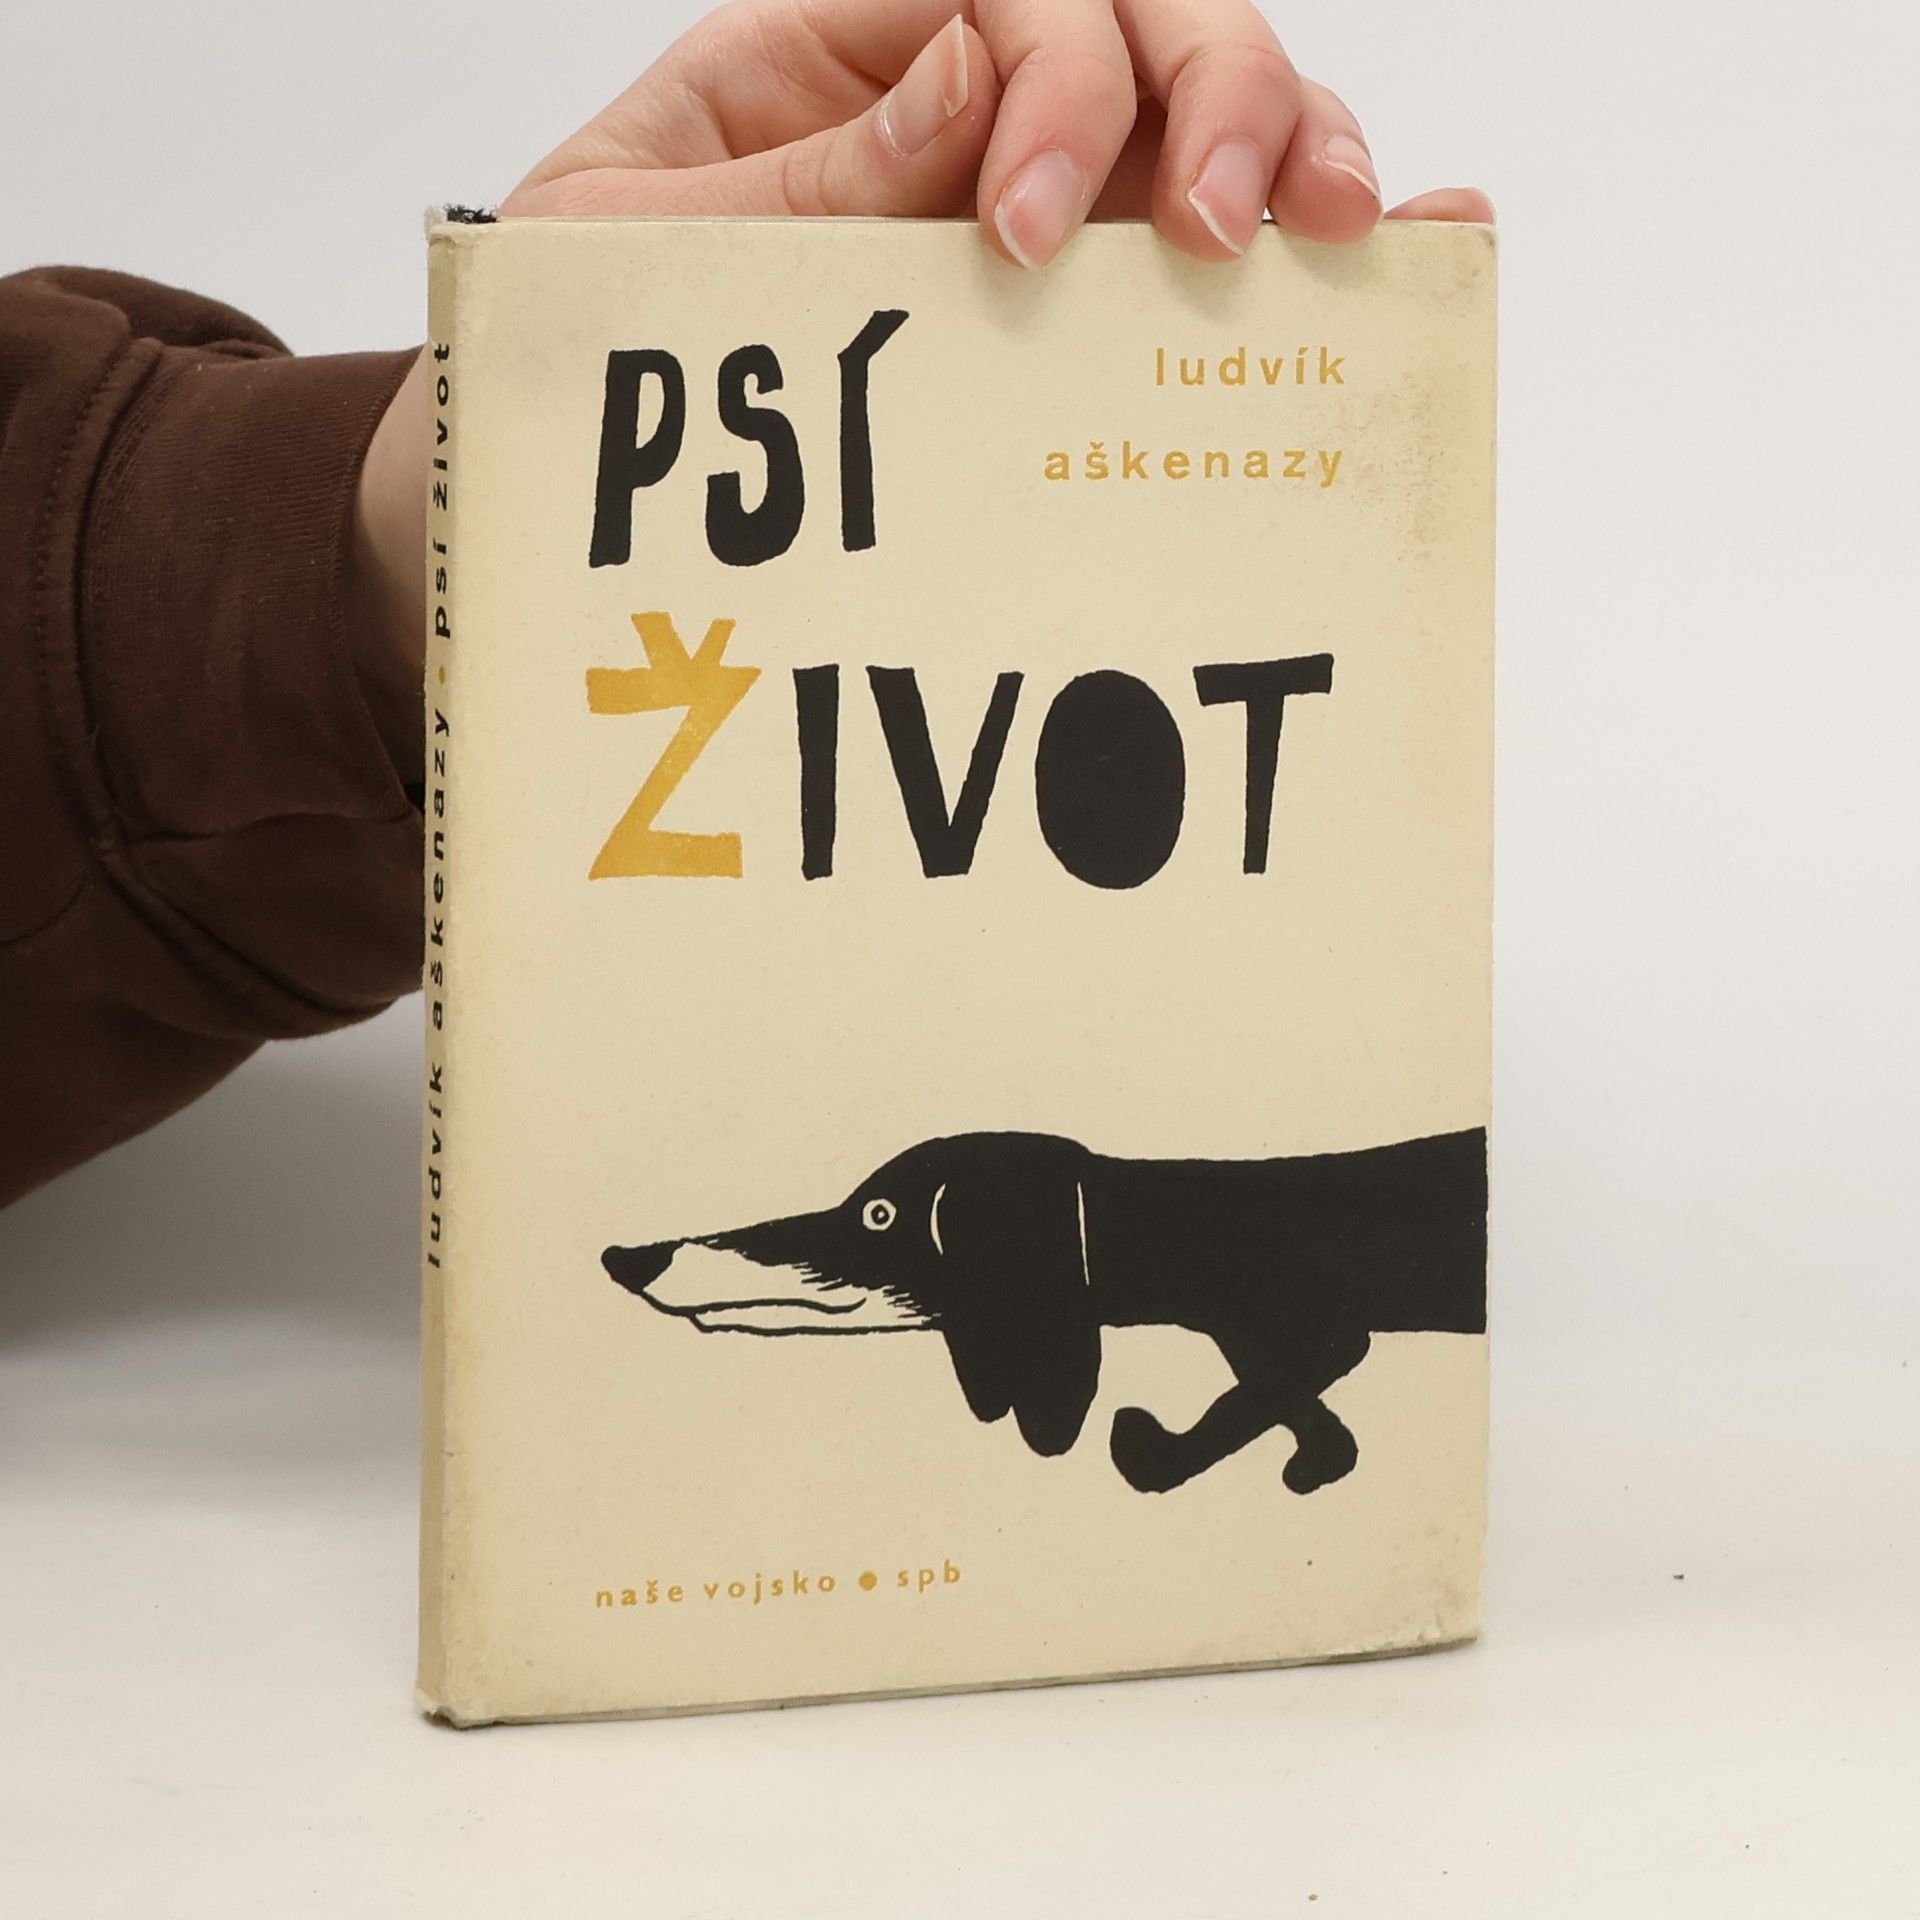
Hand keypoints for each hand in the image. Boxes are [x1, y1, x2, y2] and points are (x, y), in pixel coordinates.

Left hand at [353, 0, 1492, 761]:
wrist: (544, 508)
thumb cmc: (566, 363)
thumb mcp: (624, 256)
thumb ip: (796, 181)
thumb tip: (976, 90)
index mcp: (835, 53)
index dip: (1061, 76)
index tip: (1028, 228)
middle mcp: (956, 109)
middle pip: (1143, 19)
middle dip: (1214, 95)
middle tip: (1234, 228)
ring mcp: (1034, 209)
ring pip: (1203, 122)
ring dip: (1289, 149)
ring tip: (1337, 236)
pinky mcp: (1074, 317)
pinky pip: (1202, 251)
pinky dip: (1317, 243)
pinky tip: (1416, 241)